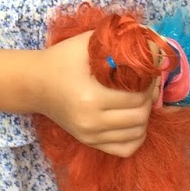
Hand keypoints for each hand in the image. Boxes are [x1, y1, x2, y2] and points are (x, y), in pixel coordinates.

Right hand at [34, 32, 157, 156]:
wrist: (34, 84)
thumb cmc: (62, 59)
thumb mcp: (89, 43)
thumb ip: (120, 40)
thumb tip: (154, 44)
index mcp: (91, 97)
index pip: (137, 98)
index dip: (149, 85)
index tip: (148, 73)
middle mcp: (91, 122)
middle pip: (139, 117)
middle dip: (149, 100)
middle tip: (148, 86)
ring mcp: (89, 136)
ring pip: (136, 134)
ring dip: (145, 117)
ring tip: (140, 100)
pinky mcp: (88, 142)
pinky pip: (125, 149)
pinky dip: (136, 137)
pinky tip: (133, 121)